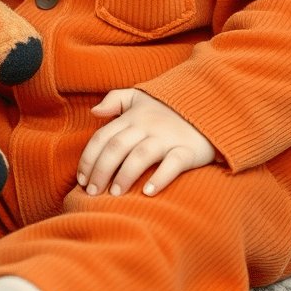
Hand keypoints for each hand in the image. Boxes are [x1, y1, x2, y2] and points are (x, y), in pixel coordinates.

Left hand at [77, 89, 215, 196]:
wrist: (209, 106)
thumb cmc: (168, 107)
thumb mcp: (140, 96)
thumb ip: (115, 99)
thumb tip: (94, 112)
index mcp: (132, 116)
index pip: (103, 137)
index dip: (89, 158)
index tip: (81, 180)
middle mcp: (147, 126)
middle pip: (117, 147)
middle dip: (101, 170)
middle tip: (92, 193)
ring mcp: (168, 137)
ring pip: (140, 155)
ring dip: (125, 175)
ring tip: (115, 194)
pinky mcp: (188, 149)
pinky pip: (173, 163)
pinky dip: (160, 177)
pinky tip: (148, 192)